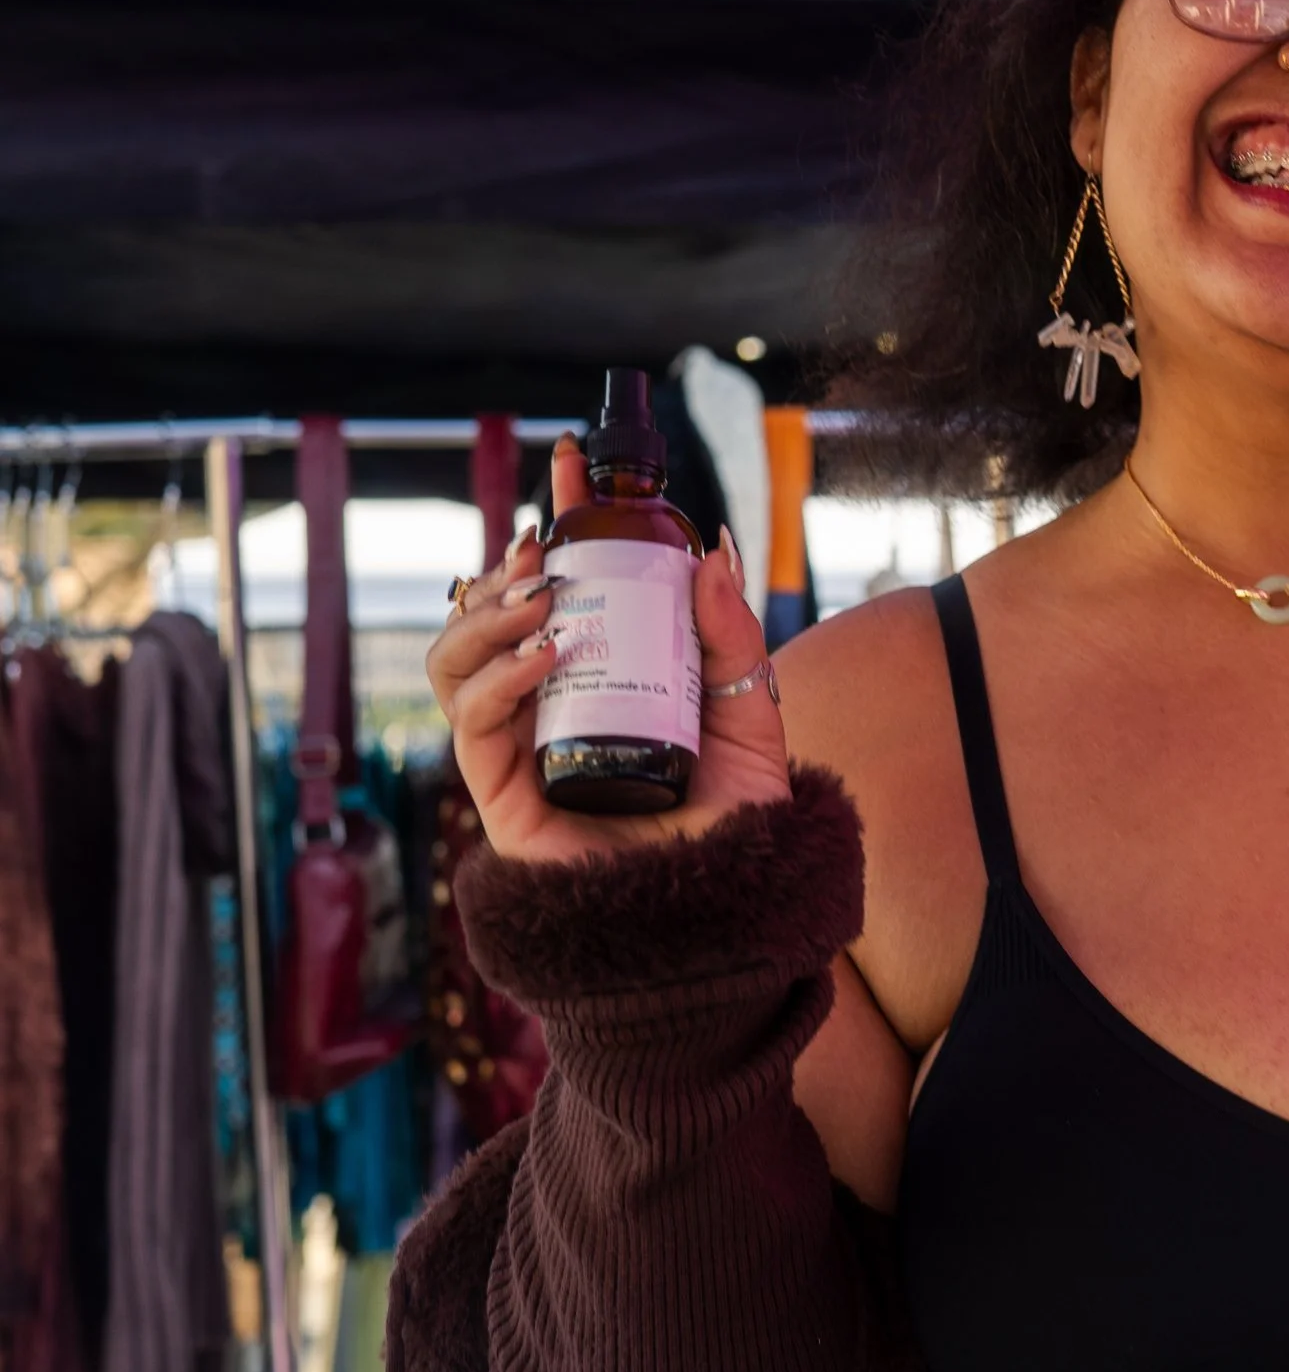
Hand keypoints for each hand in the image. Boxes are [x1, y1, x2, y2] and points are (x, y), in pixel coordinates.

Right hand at [425, 441, 792, 861]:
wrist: (728, 911)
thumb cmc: (734, 820)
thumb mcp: (749, 713)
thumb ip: (731, 637)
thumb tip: (715, 547)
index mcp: (594, 676)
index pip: (560, 585)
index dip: (560, 519)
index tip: (571, 460)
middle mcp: (545, 707)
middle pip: (491, 616)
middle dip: (506, 564)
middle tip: (546, 535)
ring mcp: (516, 751)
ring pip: (456, 662)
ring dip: (487, 614)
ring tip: (539, 593)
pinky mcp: (499, 799)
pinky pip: (474, 726)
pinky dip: (500, 678)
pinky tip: (543, 653)